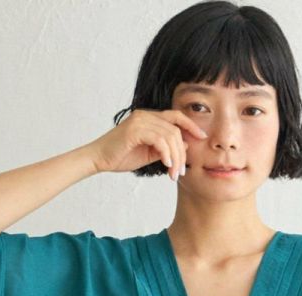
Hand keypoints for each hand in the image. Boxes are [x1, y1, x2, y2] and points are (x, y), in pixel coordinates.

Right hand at [86, 109, 207, 180]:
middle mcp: (145, 115)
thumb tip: (186, 145)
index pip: (176, 117)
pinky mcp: (134, 130)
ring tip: (173, 174)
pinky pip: (158, 139)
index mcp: (149, 118)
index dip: (191, 125)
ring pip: (169, 136)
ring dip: (175, 157)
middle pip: (175, 129)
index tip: (202, 138)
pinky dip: (166, 153)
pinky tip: (166, 166)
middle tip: (181, 172)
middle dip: (182, 153)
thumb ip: (165, 148)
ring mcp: (140, 120)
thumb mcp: (149, 153)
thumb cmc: (122, 156)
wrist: (99, 158)